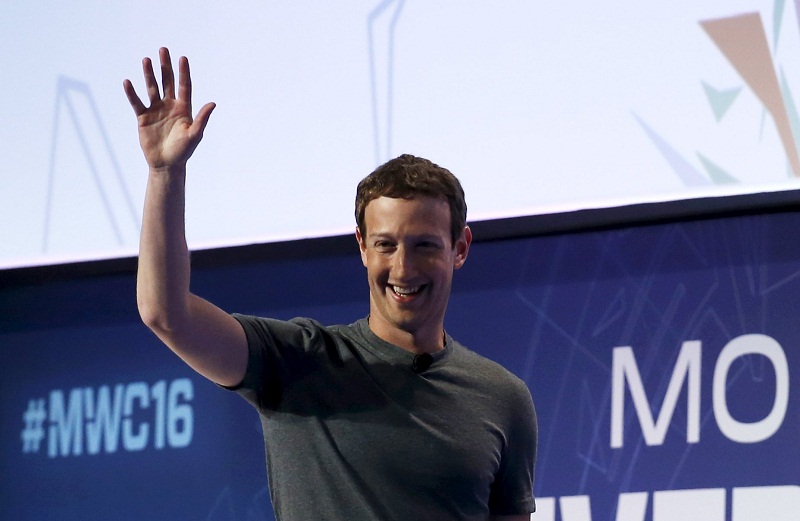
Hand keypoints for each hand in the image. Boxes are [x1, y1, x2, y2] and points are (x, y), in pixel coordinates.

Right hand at [123, 47, 214, 170]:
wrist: (166, 164)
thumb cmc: (183, 151)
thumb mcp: (195, 135)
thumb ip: (202, 118)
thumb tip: (212, 103)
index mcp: (184, 109)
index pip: (184, 86)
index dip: (183, 72)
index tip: (183, 58)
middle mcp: (169, 106)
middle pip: (167, 82)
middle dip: (165, 66)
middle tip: (163, 50)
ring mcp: (156, 110)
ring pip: (152, 88)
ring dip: (149, 74)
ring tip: (146, 60)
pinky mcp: (143, 117)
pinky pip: (137, 102)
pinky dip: (132, 93)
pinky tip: (128, 82)